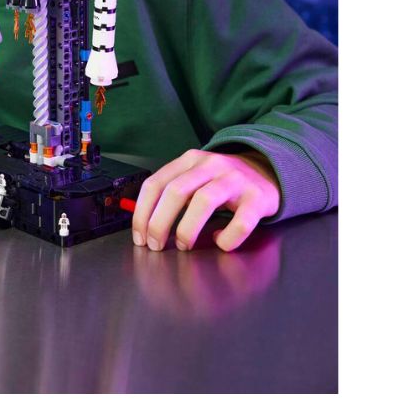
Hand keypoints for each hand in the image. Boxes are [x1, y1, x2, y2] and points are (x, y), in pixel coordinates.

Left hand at [132, 148, 280, 252]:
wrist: (266, 170)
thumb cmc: (223, 181)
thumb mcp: (196, 177)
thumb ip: (173, 191)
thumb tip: (145, 221)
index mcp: (190, 160)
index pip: (156, 183)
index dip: (143, 211)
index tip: (139, 236)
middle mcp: (210, 165)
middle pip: (176, 191)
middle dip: (159, 222)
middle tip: (155, 245)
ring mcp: (235, 180)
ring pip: (204, 201)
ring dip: (187, 228)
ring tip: (183, 245)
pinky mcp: (257, 198)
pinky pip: (241, 221)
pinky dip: (227, 237)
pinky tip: (221, 242)